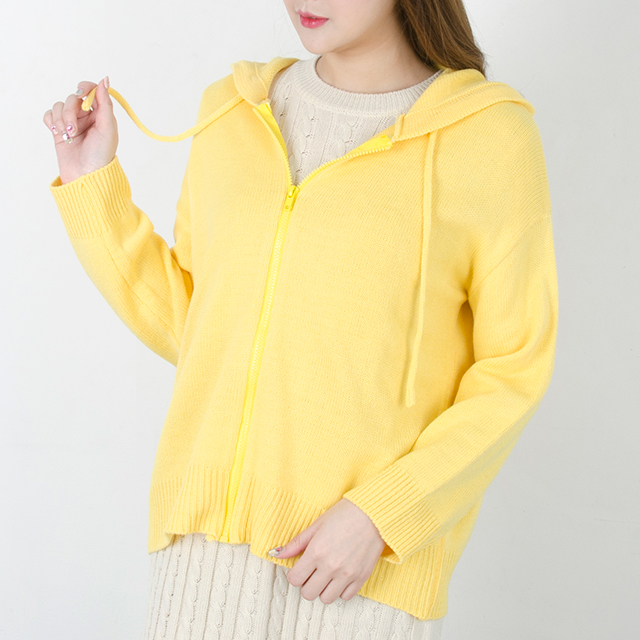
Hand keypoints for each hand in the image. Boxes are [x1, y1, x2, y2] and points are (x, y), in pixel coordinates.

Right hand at [43, 77, 118, 183]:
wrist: (85, 175)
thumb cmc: (101, 154)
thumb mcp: (108, 128)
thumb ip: (105, 104)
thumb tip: (104, 80)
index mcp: (101, 114)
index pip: (91, 90)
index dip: (85, 88)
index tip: (81, 93)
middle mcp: (86, 116)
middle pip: (72, 97)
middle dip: (70, 112)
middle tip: (73, 129)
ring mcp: (72, 122)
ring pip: (59, 105)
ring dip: (61, 119)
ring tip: (68, 135)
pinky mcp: (58, 129)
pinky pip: (49, 114)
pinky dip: (52, 122)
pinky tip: (58, 133)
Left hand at [268, 498, 386, 604]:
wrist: (373, 514)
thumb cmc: (345, 515)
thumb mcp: (317, 525)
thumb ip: (297, 543)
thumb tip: (277, 554)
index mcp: (316, 552)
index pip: (294, 579)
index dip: (294, 574)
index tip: (300, 567)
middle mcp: (330, 567)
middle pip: (308, 593)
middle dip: (307, 583)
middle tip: (312, 571)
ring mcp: (346, 575)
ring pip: (326, 599)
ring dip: (323, 589)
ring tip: (327, 574)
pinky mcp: (361, 578)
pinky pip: (345, 597)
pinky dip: (341, 590)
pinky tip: (341, 575)